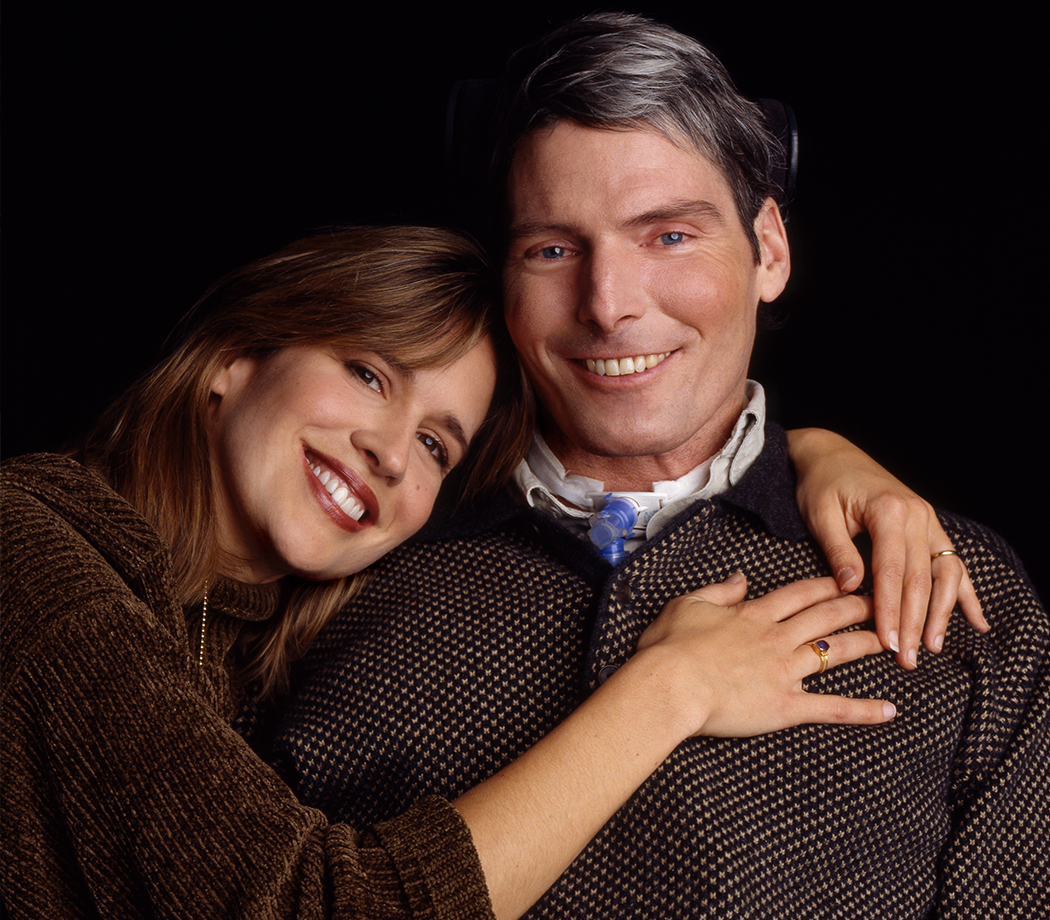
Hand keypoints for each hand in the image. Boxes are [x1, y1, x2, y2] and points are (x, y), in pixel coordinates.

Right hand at [633, 574, 894, 737]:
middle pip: (826, 617)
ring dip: (865, 645)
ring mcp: (784, 671)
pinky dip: (862, 711)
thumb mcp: (687, 604)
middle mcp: (776, 638)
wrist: (669, 685)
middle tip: (882, 602)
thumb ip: (719, 590)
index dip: (825, 586)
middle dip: (857, 607)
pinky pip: (831, 708)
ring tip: (891, 640)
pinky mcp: (785, 705)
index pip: (798, 594)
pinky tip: (889, 710)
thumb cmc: (669, 646)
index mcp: (753, 614)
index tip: (847, 579)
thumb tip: (742, 578)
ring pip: (835, 653)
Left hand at [787, 428, 987, 668]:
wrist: (831, 453)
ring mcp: (927, 520)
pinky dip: (964, 592)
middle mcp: (916, 515)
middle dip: (915, 622)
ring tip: (931, 647)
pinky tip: (977, 621)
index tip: (888, 642)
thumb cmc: (821, 484)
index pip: (893, 572)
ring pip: (944, 573)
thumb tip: (852, 589)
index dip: (891, 610)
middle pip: (921, 578)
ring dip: (941, 613)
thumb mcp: (819, 514)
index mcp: (889, 510)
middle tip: (906, 659)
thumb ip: (838, 551)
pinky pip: (952, 561)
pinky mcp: (928, 526)